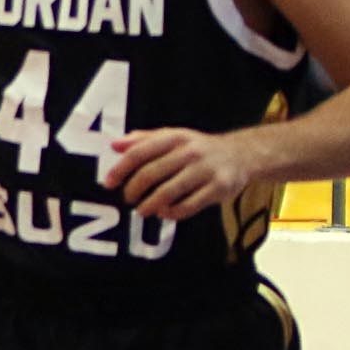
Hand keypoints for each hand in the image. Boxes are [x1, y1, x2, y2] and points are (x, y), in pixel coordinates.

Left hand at [104, 127, 259, 218]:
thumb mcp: (172, 136)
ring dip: (149, 204)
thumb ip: (143, 140)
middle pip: (151, 173)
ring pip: (168, 192)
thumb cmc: (197, 147)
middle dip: (133, 189)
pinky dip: (171, 212)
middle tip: (127, 198)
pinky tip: (163, 213)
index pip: (139, 152)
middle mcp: (190, 151)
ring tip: (141, 210)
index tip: (108, 183)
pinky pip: (189, 206)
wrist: (241, 154)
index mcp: (175, 137)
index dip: (120, 169)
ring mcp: (206, 170)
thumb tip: (114, 146)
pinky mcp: (219, 188)